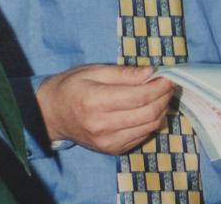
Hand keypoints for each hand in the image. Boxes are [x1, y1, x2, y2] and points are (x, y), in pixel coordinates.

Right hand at [36, 63, 174, 154]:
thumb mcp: (94, 70)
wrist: (52, 114)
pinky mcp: (112, 150)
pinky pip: (141, 136)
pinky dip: (151, 122)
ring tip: (161, 94)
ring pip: (148, 127)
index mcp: (95, 101)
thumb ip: (123, 73)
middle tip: (168, 83)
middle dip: (163, 97)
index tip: (168, 75)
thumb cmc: (72, 86)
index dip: (159, 86)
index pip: (139, 97)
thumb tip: (151, 73)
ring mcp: (107, 142)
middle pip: (147, 113)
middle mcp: (102, 126)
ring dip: (161, 109)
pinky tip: (149, 108)